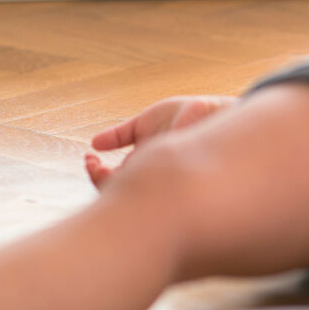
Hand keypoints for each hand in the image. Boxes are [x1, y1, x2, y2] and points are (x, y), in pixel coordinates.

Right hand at [84, 95, 237, 188]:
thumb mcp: (149, 122)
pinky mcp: (182, 180)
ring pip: (136, 197)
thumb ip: (122, 134)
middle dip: (102, 182)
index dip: (98, 174)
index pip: (115, 182)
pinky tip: (136, 162)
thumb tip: (94, 143)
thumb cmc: (189, 115)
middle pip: (121, 195)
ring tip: (109, 164)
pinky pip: (160, 189)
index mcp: (145, 166)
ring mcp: (167, 181)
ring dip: (116, 183)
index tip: (90, 159)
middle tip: (94, 165)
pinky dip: (142, 179)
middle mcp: (155, 177)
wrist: (219, 112)